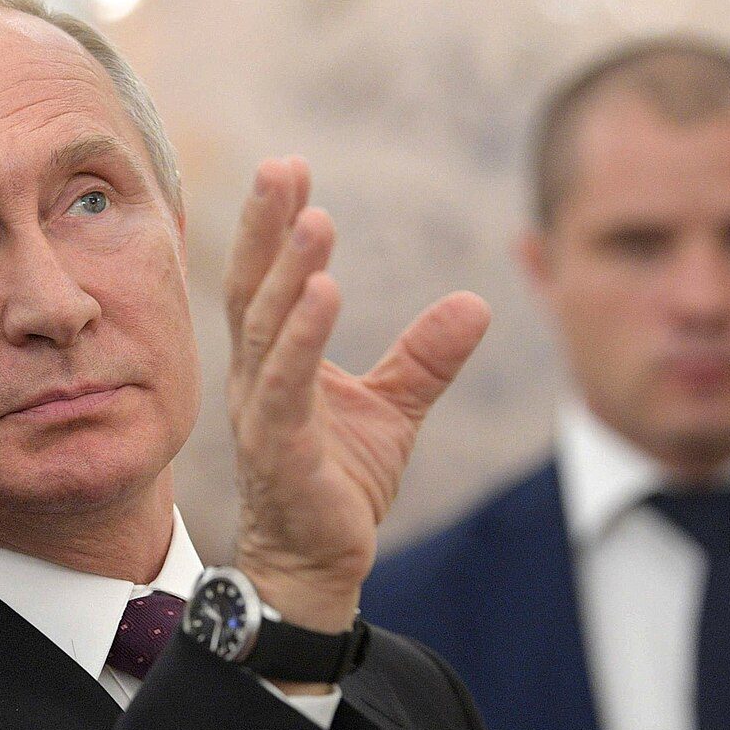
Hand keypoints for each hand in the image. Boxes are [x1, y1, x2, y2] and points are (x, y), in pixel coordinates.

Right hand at [223, 158, 489, 636]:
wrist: (317, 562)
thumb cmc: (337, 481)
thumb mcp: (392, 408)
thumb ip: (425, 356)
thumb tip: (475, 303)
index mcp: (272, 361)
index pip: (269, 280)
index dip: (276, 226)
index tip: (291, 168)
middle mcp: (254, 378)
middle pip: (255, 290)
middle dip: (267, 228)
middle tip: (283, 167)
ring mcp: (262, 413)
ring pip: (267, 332)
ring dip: (289, 273)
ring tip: (315, 220)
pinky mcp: (281, 450)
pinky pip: (285, 387)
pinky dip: (301, 338)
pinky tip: (324, 292)